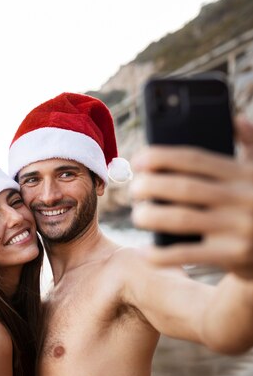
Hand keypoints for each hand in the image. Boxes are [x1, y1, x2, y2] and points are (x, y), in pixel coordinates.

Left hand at [130, 116, 252, 278]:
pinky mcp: (233, 255)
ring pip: (181, 219)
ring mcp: (238, 228)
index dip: (161, 157)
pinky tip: (144, 252)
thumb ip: (251, 144)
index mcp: (243, 174)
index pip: (194, 158)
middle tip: (134, 189)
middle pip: (183, 187)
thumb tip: (234, 120)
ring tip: (138, 216)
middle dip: (150, 186)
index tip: (138, 160)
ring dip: (150, 216)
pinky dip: (160, 254)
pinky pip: (187, 254)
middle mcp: (242, 198)